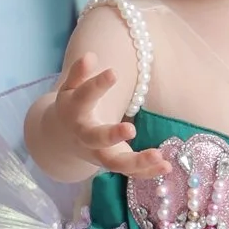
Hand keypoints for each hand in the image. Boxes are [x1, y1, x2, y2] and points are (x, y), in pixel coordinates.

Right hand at [52, 53, 169, 177]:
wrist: (62, 140)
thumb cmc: (72, 106)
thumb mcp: (70, 88)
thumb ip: (79, 73)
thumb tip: (91, 56)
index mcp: (74, 112)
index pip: (85, 97)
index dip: (98, 85)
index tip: (114, 73)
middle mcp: (85, 136)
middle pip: (96, 139)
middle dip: (112, 135)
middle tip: (131, 129)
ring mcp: (98, 153)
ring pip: (115, 163)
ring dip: (137, 162)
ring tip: (159, 156)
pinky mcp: (112, 163)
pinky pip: (129, 172)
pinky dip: (147, 172)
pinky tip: (167, 166)